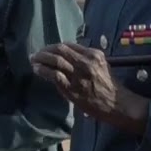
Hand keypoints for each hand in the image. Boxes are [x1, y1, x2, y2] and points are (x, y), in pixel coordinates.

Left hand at [30, 42, 148, 134]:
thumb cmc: (109, 86)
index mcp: (93, 54)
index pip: (68, 45)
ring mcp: (79, 75)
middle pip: (60, 50)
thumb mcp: (101, 66)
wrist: (117, 104)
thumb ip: (86, 59)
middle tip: (36, 54)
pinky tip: (37, 69)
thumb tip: (66, 56)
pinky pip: (55, 75)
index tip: (46, 49)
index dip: (54, 46)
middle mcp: (86, 62)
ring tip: (33, 60)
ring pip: (56, 61)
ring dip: (41, 59)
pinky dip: (43, 70)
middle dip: (45, 50)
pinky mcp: (73, 88)